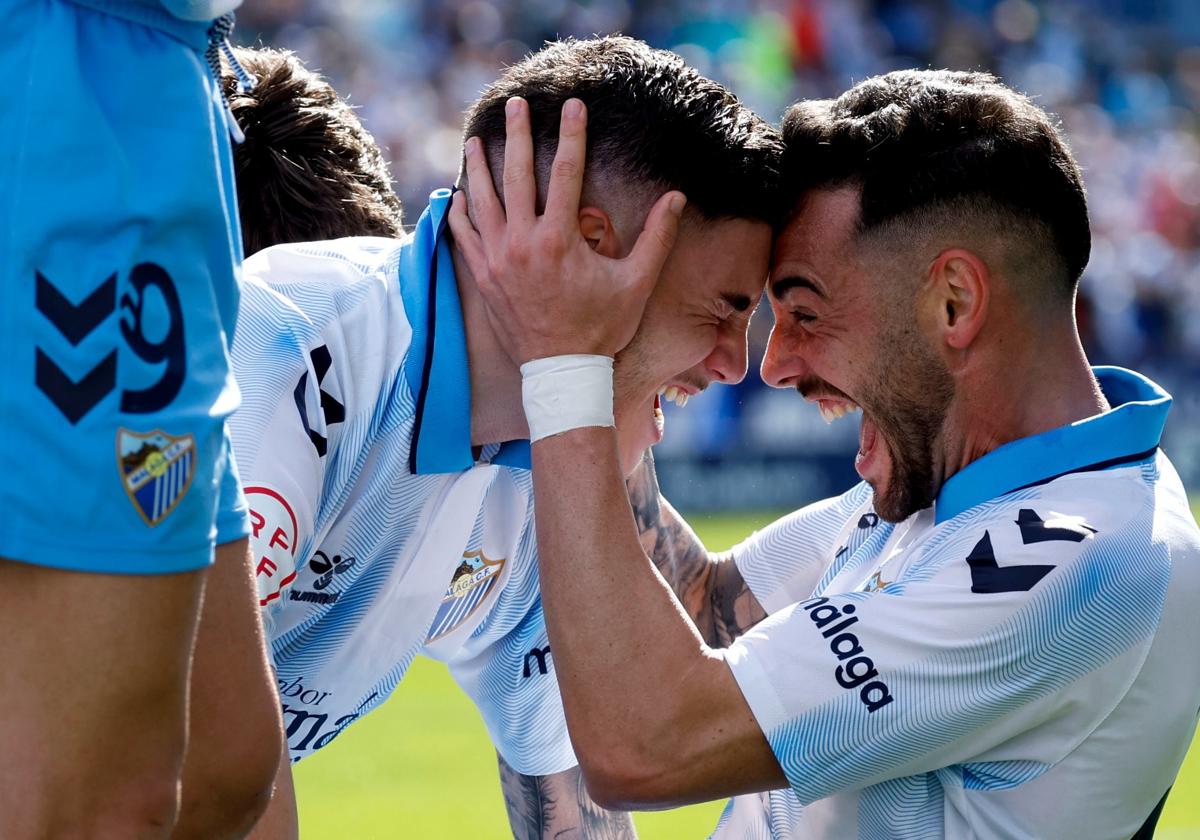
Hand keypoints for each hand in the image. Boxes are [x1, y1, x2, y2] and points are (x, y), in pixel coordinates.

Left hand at [449, 96, 686, 362]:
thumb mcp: (637, 284)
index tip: (572, 106)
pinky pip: (465, 236)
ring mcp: (497, 260)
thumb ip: (656, 238)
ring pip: (482, 201)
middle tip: (515, 105)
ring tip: (475, 139)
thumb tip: (676, 197)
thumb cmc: (602, 330)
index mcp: (559, 239)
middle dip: (517, 135)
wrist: (562, 373)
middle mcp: (522, 243)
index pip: (565, 173)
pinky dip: (461, 212)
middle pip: (516, 175)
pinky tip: (459, 194)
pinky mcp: (483, 277)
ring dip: (479, 167)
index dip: (571, 135)